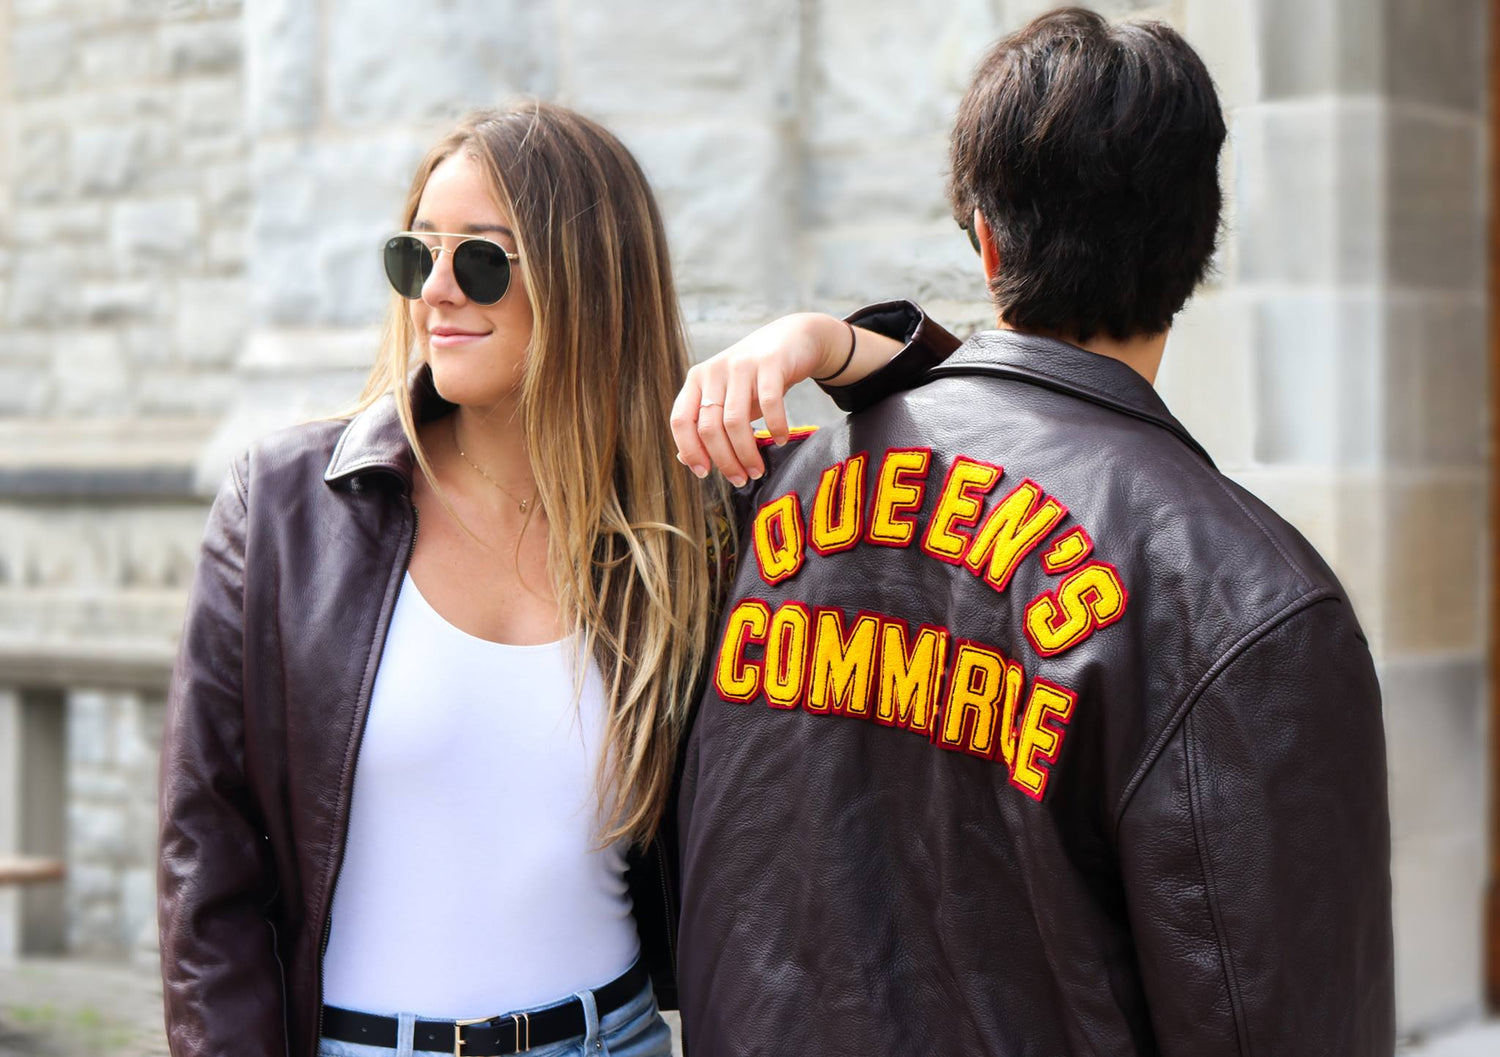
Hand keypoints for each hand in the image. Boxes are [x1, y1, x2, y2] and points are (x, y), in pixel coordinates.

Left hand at [670, 313, 850, 485]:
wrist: (793, 339)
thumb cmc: (757, 377)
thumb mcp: (728, 398)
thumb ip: (708, 425)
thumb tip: (686, 459)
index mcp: (697, 380)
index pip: (680, 421)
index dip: (689, 451)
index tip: (704, 474)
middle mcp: (713, 371)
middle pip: (709, 427)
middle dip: (724, 461)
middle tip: (741, 480)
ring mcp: (740, 365)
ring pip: (734, 421)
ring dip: (746, 453)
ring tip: (757, 470)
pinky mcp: (769, 363)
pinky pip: (769, 404)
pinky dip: (776, 427)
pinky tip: (780, 440)